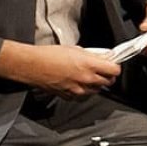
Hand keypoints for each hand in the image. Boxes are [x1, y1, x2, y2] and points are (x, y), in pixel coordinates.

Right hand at [0, 41, 121, 97]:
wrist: (32, 66)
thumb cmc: (48, 55)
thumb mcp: (74, 49)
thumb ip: (91, 55)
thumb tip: (101, 57)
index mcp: (89, 65)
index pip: (114, 70)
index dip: (115, 67)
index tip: (113, 65)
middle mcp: (86, 79)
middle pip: (108, 82)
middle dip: (108, 76)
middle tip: (103, 70)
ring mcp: (78, 89)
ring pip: (96, 90)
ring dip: (96, 84)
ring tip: (89, 76)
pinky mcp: (69, 96)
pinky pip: (83, 95)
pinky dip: (83, 90)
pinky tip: (78, 82)